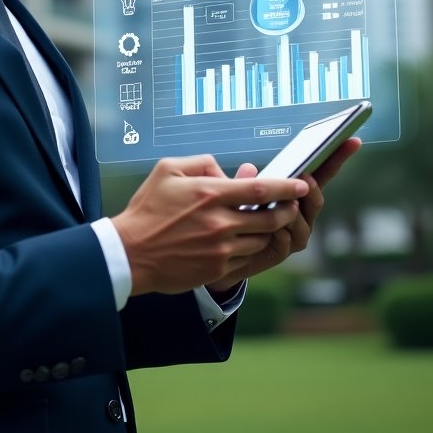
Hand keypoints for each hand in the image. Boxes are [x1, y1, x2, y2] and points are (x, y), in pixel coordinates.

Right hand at [110, 154, 309, 296]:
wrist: (131, 252)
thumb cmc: (147, 209)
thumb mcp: (166, 170)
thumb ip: (200, 164)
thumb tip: (225, 171)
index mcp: (209, 194)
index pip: (260, 190)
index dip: (286, 188)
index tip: (301, 185)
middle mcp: (219, 222)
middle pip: (270, 218)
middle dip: (286, 211)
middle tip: (291, 206)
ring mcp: (220, 248)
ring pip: (261, 239)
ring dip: (269, 230)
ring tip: (267, 222)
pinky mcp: (217, 268)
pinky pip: (246, 258)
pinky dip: (251, 248)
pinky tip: (244, 240)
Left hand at [204, 137, 363, 291]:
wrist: (227, 250)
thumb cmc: (236, 215)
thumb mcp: (238, 192)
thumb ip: (244, 182)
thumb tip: (249, 167)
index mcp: (296, 193)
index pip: (321, 172)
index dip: (337, 156)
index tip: (352, 139)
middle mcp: (302, 213)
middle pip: (316, 197)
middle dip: (312, 186)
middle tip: (305, 176)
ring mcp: (296, 233)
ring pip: (302, 220)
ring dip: (292, 210)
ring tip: (285, 202)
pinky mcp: (283, 251)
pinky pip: (287, 241)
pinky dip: (280, 232)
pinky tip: (273, 229)